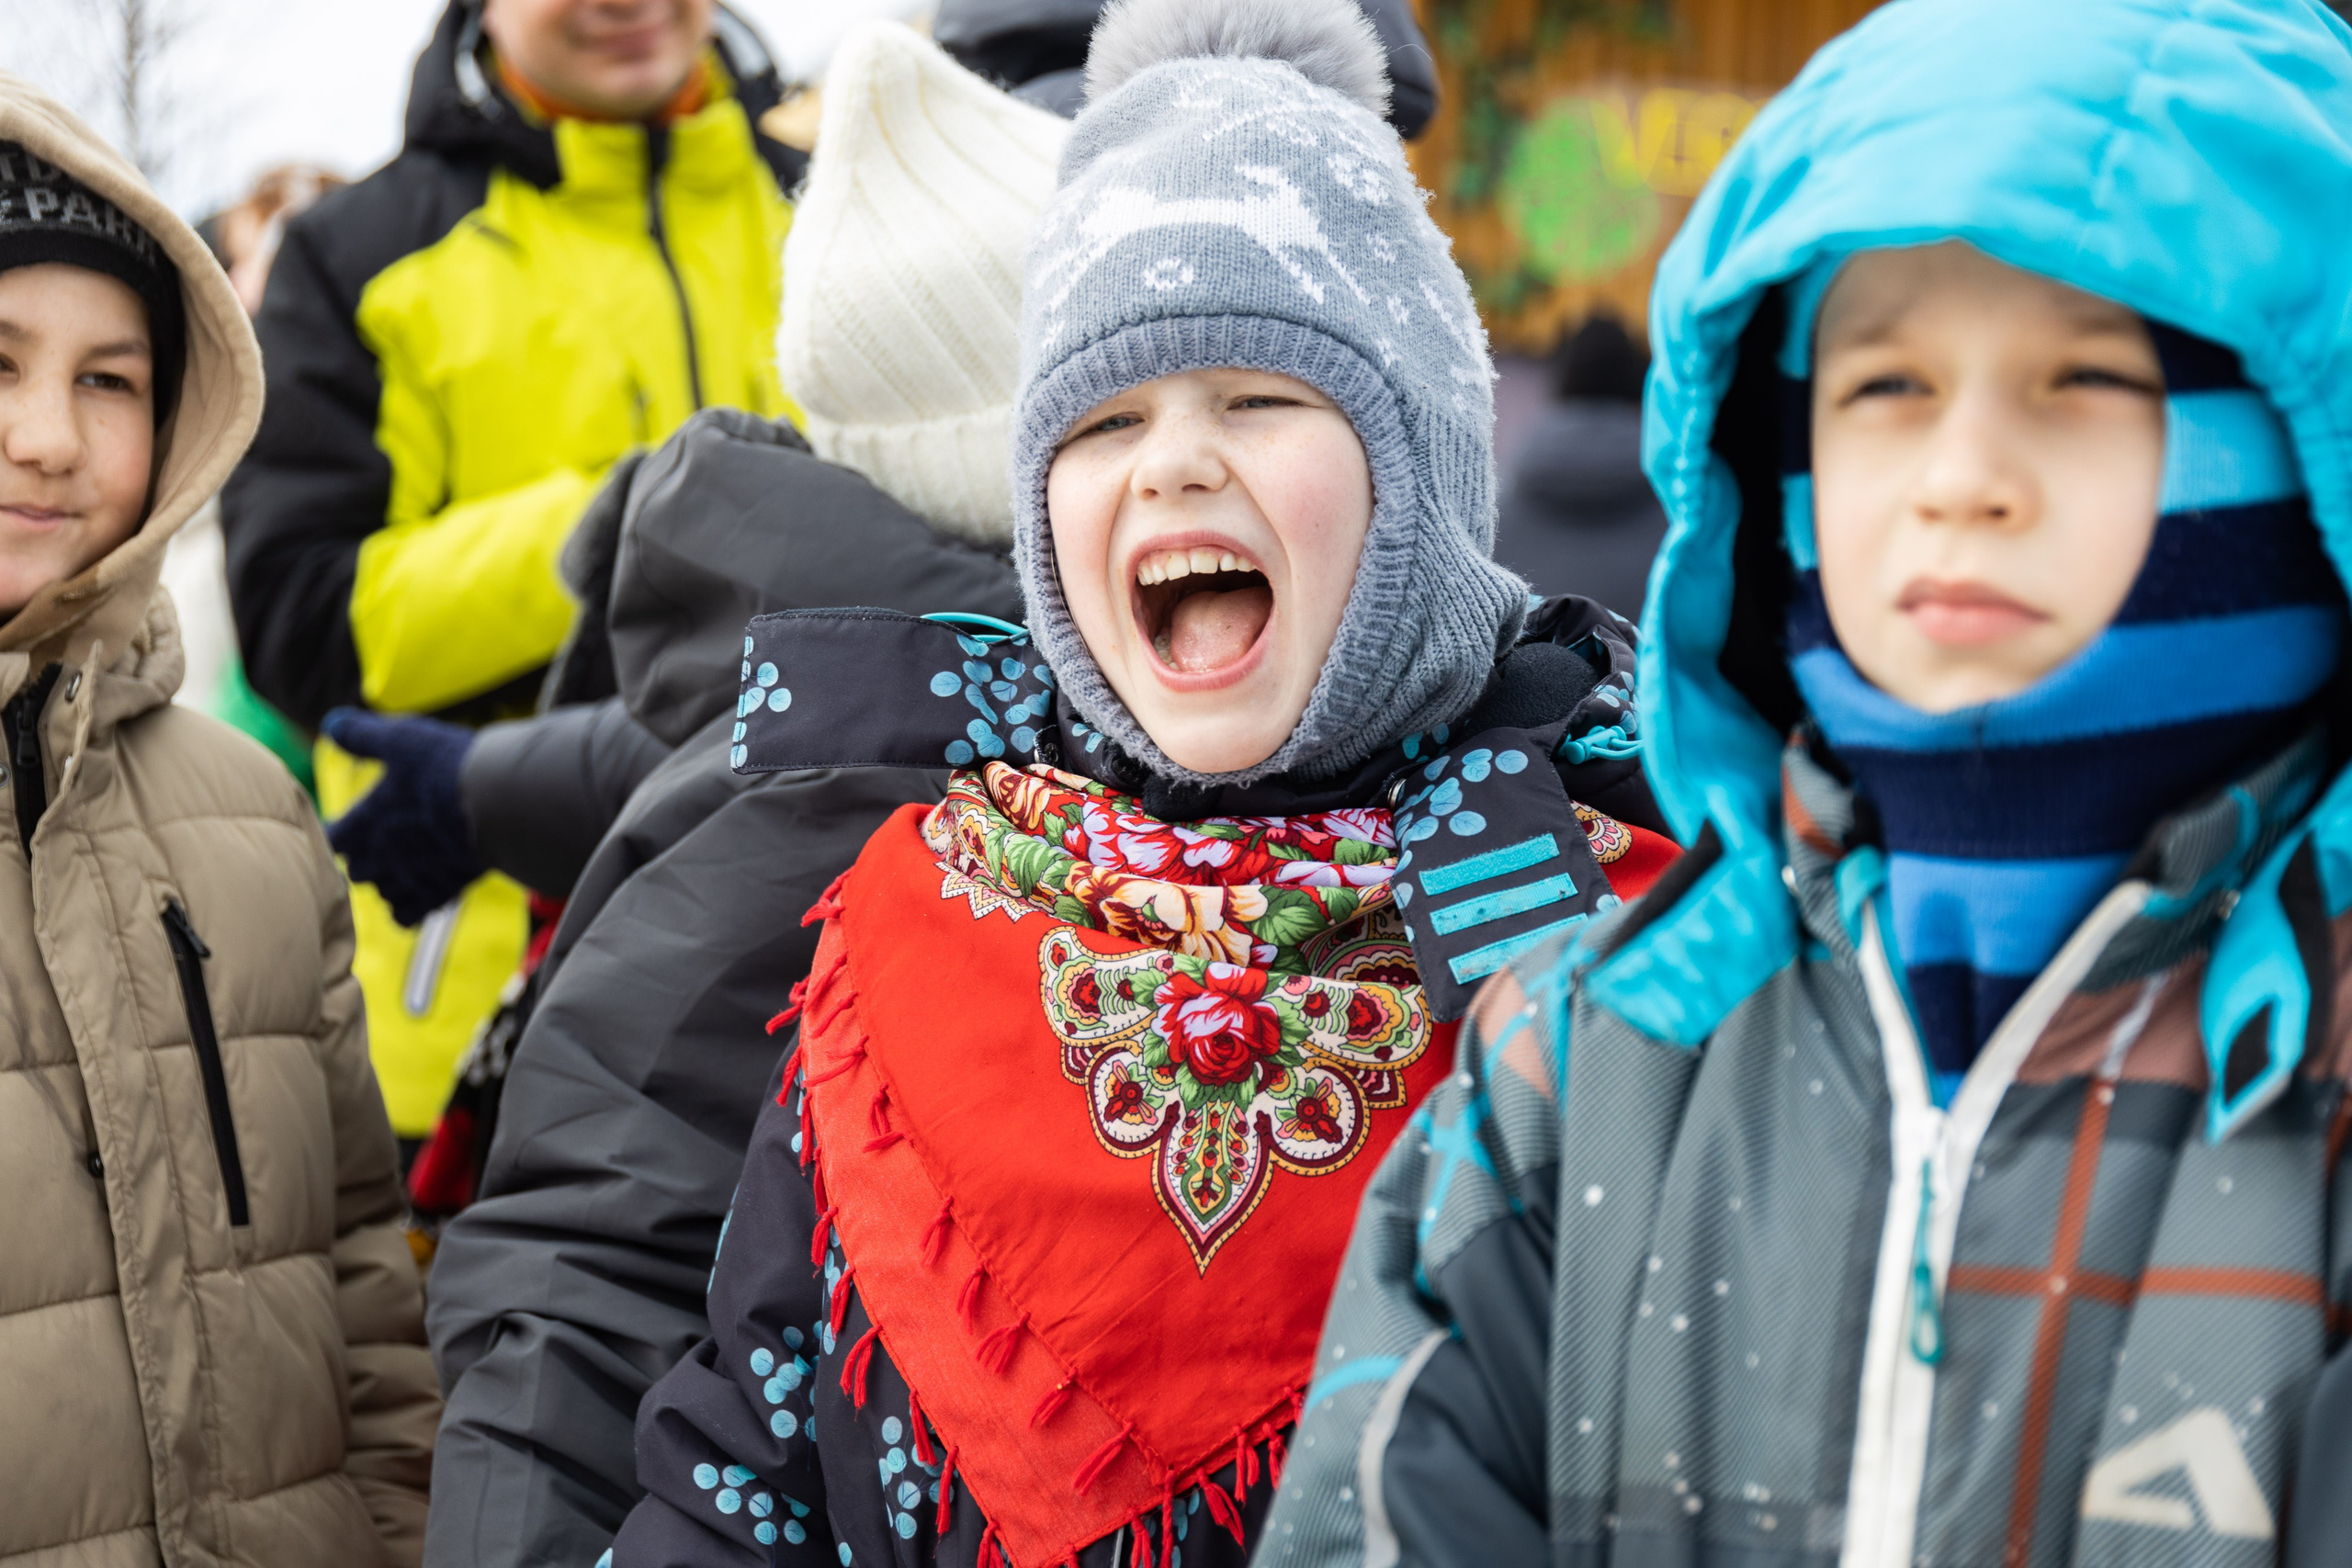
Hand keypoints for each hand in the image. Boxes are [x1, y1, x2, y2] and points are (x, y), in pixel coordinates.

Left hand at [321, 707, 482, 926]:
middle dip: (367, 858)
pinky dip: (410, 907)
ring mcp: (409, 879)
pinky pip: (407, 916)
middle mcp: (380, 857)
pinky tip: (424, 890)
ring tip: (407, 866)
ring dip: (389, 881)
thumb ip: (362, 735)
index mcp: (364, 822)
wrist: (496, 803)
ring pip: (382, 892)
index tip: (351, 823)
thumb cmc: (446, 768)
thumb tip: (331, 724)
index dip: (340, 831)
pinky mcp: (438, 893)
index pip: (332, 838)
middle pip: (356, 870)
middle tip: (384, 843)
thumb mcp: (401, 739)